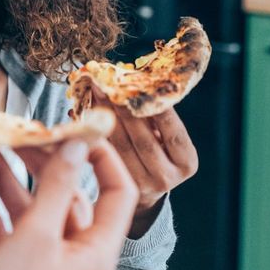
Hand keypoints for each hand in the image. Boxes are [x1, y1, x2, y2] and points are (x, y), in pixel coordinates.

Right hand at [0, 140, 138, 269]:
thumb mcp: (38, 235)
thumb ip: (59, 186)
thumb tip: (79, 144)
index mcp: (96, 251)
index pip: (117, 193)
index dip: (103, 158)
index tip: (80, 130)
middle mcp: (74, 254)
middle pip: (68, 194)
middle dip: (45, 163)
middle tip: (24, 133)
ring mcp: (42, 259)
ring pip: (32, 205)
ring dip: (10, 179)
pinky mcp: (11, 263)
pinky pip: (7, 222)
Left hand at [92, 92, 196, 234]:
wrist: (147, 188)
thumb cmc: (159, 151)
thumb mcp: (167, 138)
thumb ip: (157, 117)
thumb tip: (133, 82)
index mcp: (186, 162)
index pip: (173, 132)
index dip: (158, 110)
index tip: (142, 86)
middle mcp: (166, 177)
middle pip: (142, 139)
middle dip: (124, 109)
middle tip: (108, 84)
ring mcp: (141, 185)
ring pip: (120, 146)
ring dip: (105, 117)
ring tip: (94, 93)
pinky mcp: (117, 185)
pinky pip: (104, 153)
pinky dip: (94, 131)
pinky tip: (83, 112)